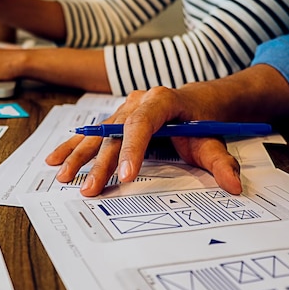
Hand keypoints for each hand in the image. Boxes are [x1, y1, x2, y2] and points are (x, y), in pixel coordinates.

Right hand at [45, 88, 241, 196]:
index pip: (141, 124)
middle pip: (114, 133)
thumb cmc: (202, 120)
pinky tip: (55, 159)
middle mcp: (137, 101)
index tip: (126, 175)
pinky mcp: (116, 118)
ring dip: (79, 156)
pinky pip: (92, 133)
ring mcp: (123, 109)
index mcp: (161, 100)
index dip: (131, 149)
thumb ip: (221, 162)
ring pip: (98, 133)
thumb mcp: (213, 139)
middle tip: (91, 189)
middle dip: (101, 163)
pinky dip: (74, 146)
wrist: (198, 102)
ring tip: (64, 176)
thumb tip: (233, 185)